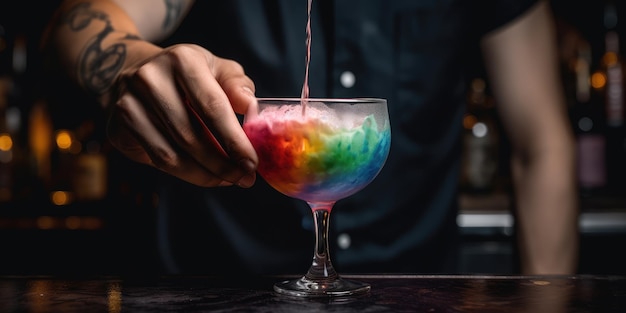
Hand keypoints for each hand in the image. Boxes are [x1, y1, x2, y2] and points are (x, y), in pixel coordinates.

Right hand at [105, 43, 257, 187]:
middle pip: (191, 135)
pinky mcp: (117, 127)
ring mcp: (128, 103)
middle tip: (245, 178)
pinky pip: (157, 160)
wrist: (132, 72)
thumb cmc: (187, 76)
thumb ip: (237, 85)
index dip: (234, 140)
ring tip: (228, 179)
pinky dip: (186, 174)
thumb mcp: (217, 69)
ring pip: (172, 155)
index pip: (212, 106)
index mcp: (182, 60)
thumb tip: (251, 107)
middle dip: (223, 164)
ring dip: (205, 174)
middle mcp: (150, 79)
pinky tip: (205, 175)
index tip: (252, 162)